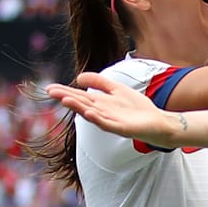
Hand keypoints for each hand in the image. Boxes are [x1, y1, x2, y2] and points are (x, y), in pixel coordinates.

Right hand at [48, 73, 183, 145]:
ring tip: (65, 100)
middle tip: (51, 91)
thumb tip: (78, 77)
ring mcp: (111, 121)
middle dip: (67, 97)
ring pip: (91, 114)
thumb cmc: (137, 108)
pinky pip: (107, 124)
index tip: (49, 87)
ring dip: (78, 107)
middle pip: (82, 104)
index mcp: (100, 103)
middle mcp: (102, 113)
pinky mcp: (121, 129)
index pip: (79, 96)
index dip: (65, 91)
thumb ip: (100, 82)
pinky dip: (97, 118)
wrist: (158, 122)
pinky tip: (89, 112)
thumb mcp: (117, 89)